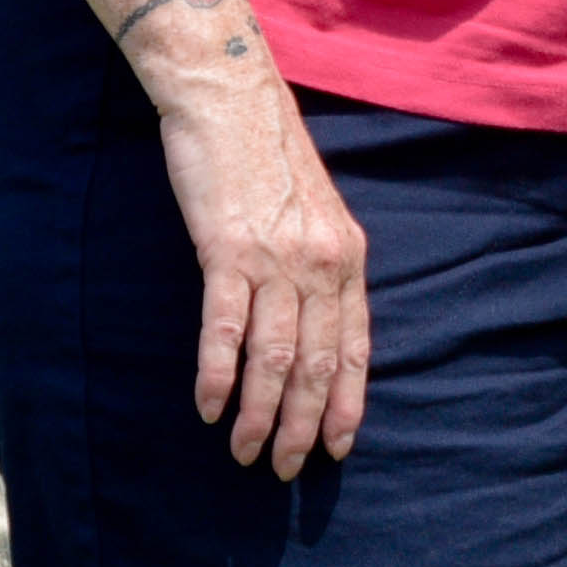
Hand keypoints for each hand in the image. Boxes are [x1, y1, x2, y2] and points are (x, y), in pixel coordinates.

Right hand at [145, 67, 370, 475]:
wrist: (230, 98)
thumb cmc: (267, 157)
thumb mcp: (315, 213)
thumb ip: (320, 265)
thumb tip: (315, 321)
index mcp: (348, 257)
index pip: (356, 346)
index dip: (346, 401)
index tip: (337, 446)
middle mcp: (321, 262)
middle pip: (317, 362)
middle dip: (304, 423)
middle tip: (288, 468)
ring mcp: (276, 258)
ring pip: (274, 357)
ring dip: (260, 413)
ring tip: (246, 453)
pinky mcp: (227, 250)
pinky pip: (225, 328)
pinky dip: (217, 375)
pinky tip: (210, 407)